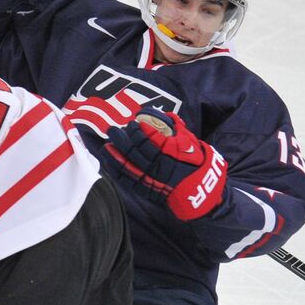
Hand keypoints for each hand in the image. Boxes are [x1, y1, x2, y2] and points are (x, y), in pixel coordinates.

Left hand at [104, 109, 226, 219]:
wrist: (198, 188)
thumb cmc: (194, 162)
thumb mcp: (190, 142)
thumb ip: (177, 127)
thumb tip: (166, 115)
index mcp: (171, 152)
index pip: (151, 139)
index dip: (140, 130)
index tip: (134, 122)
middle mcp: (159, 165)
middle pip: (135, 150)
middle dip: (122, 139)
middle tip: (112, 129)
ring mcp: (151, 178)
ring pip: (129, 165)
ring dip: (115, 155)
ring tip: (106, 145)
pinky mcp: (145, 188)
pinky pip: (127, 180)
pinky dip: (116, 171)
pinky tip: (108, 162)